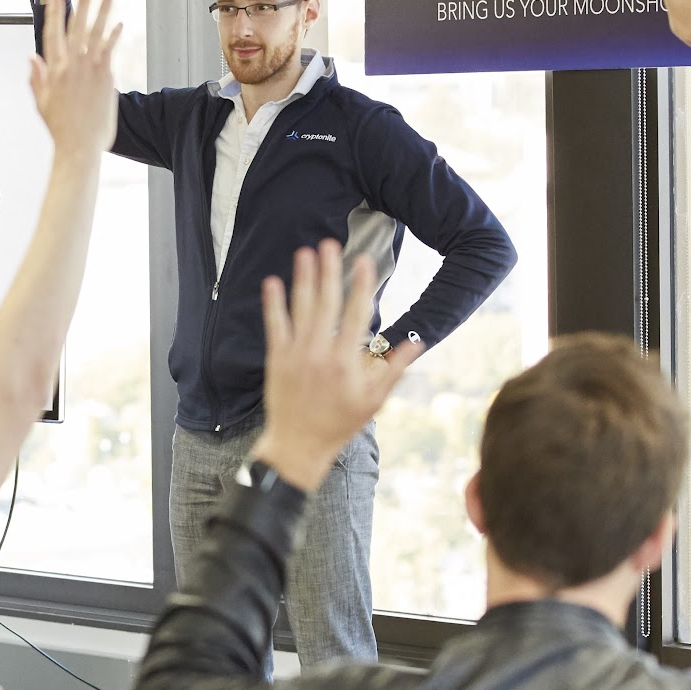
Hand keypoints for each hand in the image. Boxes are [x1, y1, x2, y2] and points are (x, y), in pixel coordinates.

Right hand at [31, 0, 121, 156]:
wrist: (79, 146)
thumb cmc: (61, 128)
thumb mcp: (42, 103)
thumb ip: (37, 79)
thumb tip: (32, 59)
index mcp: (54, 71)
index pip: (52, 35)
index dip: (54, 14)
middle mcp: (71, 66)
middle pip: (76, 27)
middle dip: (82, 4)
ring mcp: (89, 70)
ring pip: (96, 33)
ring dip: (103, 11)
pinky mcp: (105, 77)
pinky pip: (110, 50)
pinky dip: (114, 36)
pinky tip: (119, 23)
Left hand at [250, 242, 423, 491]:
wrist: (298, 445)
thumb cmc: (339, 424)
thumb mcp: (374, 401)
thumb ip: (393, 369)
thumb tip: (417, 343)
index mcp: (346, 362)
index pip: (357, 315)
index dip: (361, 286)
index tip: (364, 261)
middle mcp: (320, 354)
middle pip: (326, 304)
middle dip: (329, 271)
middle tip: (331, 244)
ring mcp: (296, 355)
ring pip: (300, 309)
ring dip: (303, 279)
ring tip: (305, 252)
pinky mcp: (277, 359)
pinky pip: (275, 326)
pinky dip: (273, 304)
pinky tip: (273, 282)